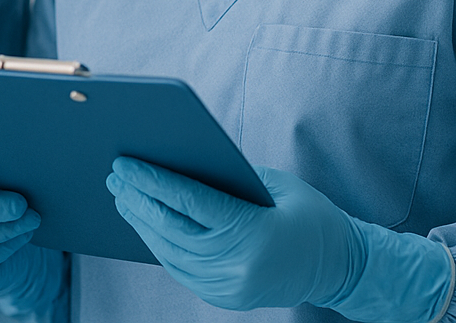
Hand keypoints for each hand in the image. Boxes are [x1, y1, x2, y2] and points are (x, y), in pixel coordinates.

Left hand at [108, 158, 451, 321]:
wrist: (341, 267)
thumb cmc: (311, 216)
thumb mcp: (277, 185)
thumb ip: (231, 175)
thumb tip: (179, 159)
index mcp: (253, 232)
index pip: (191, 202)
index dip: (154, 181)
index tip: (125, 163)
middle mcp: (238, 265)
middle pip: (172, 228)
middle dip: (138, 200)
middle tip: (114, 176)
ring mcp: (230, 287)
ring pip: (170, 252)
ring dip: (141, 223)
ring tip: (122, 197)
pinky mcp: (225, 297)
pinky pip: (180, 269)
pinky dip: (159, 245)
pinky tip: (145, 224)